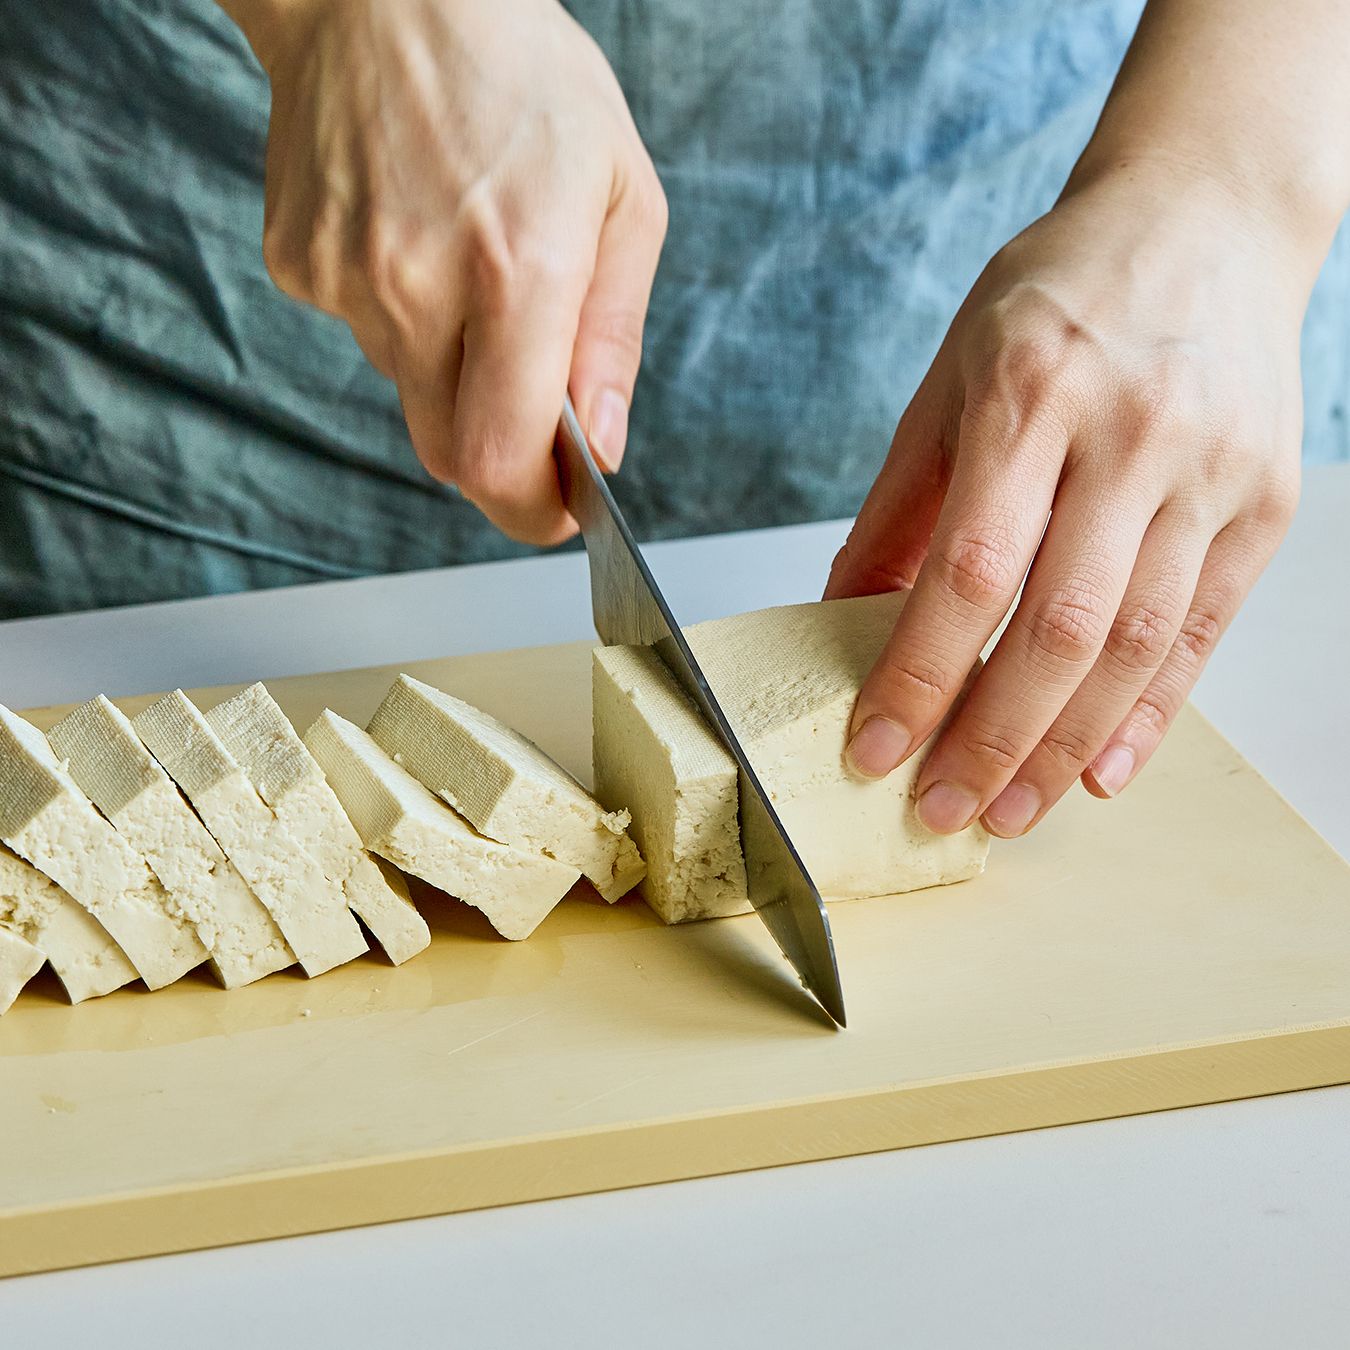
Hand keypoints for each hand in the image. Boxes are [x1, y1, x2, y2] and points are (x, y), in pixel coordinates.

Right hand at [252, 0, 666, 543]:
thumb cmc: (523, 77)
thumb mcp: (622, 194)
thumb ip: (612, 337)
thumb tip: (602, 446)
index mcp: (515, 269)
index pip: (502, 460)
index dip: (534, 509)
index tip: (562, 509)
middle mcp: (418, 286)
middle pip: (451, 456)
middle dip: (503, 458)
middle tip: (535, 407)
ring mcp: (345, 279)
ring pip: (411, 394)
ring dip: (455, 368)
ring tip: (474, 266)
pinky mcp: (299, 266)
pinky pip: (364, 337)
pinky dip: (403, 317)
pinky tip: (418, 239)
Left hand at [827, 163, 1305, 837]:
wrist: (1206, 220)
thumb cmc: (1061, 295)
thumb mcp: (953, 379)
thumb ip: (901, 506)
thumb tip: (844, 613)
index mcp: (1032, 393)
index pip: (969, 571)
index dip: (918, 675)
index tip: (874, 747)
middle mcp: (1131, 434)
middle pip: (1058, 627)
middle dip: (992, 739)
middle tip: (940, 809)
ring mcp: (1210, 470)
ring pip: (1135, 645)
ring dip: (1065, 748)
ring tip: (1008, 813)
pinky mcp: (1263, 501)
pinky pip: (1202, 631)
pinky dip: (1150, 714)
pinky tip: (1099, 771)